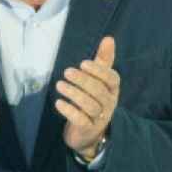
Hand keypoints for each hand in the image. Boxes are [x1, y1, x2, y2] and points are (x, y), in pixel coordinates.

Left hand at [56, 36, 118, 160]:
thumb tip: (109, 38)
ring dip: (74, 94)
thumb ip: (103, 61)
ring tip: (59, 85)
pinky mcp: (87, 129)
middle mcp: (109, 104)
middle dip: (83, 81)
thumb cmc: (93, 101)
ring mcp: (99, 118)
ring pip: (90, 106)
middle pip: (99, 91)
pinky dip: (70, 111)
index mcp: (112, 90)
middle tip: (66, 72)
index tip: (83, 63)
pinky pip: (81, 120)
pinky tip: (59, 103)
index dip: (99, 71)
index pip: (113, 79)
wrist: (88, 133)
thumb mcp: (98, 81)